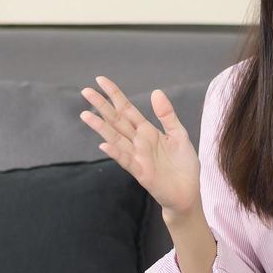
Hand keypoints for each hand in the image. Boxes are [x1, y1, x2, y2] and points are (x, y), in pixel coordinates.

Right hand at [79, 75, 200, 217]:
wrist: (187, 192)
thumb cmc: (183, 165)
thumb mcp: (179, 135)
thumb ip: (167, 115)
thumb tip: (156, 92)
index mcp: (147, 131)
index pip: (126, 109)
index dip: (114, 94)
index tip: (100, 80)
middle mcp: (138, 142)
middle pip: (116, 120)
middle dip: (102, 106)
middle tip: (85, 91)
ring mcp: (138, 156)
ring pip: (116, 138)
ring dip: (101, 127)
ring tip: (85, 114)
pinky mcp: (141, 172)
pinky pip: (126, 160)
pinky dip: (115, 152)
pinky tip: (104, 144)